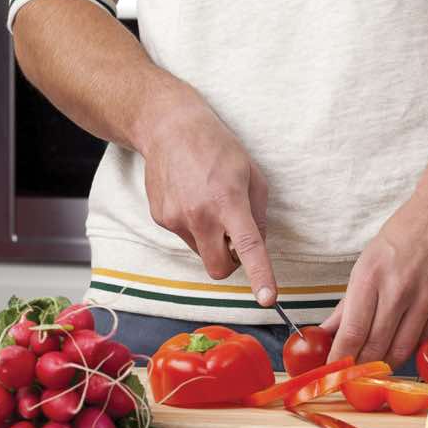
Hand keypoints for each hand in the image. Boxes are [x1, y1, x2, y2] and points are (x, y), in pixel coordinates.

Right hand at [139, 98, 278, 305]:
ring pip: (201, 252)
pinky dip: (193, 226)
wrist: (169, 128)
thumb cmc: (216, 147)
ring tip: (207, 203)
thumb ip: (258, 214)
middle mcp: (199, 214)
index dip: (260, 275)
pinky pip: (184, 237)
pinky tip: (190, 198)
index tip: (267, 299)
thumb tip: (256, 246)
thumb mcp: (251, 174)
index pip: (248, 246)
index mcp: (228, 201)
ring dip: (210, 239)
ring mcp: (176, 218)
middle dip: (230, 262)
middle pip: (218, 268)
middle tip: (233, 238)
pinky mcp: (160, 218)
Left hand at [321, 184, 427, 366]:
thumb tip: (329, 330)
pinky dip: (415, 349)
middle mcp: (397, 289)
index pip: (351, 331)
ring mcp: (426, 298)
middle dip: (362, 366)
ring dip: (387, 362)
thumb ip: (350, 300)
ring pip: (402, 348)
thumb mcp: (368, 262)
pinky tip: (406, 348)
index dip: (341, 358)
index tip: (335, 372)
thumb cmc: (404, 234)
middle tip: (355, 376)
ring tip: (378, 366)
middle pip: (376, 345)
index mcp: (369, 276)